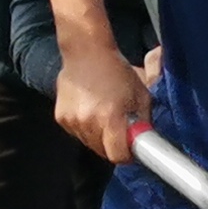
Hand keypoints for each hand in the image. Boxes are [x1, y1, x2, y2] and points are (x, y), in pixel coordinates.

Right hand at [54, 36, 152, 164]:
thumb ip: (144, 121)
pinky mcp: (62, 118)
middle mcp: (89, 121)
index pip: (117, 156)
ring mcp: (73, 120)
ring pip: (89, 144)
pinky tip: (89, 109)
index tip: (131, 147)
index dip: (126, 154)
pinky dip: (85, 127)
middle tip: (118, 127)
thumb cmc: (117, 71)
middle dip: (113, 145)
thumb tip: (145, 141)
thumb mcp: (141, 94)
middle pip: (103, 152)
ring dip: (98, 136)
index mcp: (111, 117)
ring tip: (103, 114)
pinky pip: (78, 133)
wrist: (86, 52)